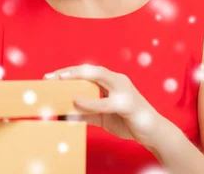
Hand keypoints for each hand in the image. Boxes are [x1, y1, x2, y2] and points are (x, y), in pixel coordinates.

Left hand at [44, 64, 173, 149]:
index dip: (69, 72)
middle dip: (69, 71)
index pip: (87, 72)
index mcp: (112, 80)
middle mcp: (118, 80)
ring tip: (61, 79)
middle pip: (90, 69)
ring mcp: (124, 90)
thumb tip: (65, 115)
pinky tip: (77, 101)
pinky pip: (105, 102)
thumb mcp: (103, 116)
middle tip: (50, 76)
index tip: (50, 76)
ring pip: (99, 76)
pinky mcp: (127, 104)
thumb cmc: (128, 121)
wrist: (153, 133)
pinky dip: (90, 101)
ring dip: (78, 76)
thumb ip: (86, 113)